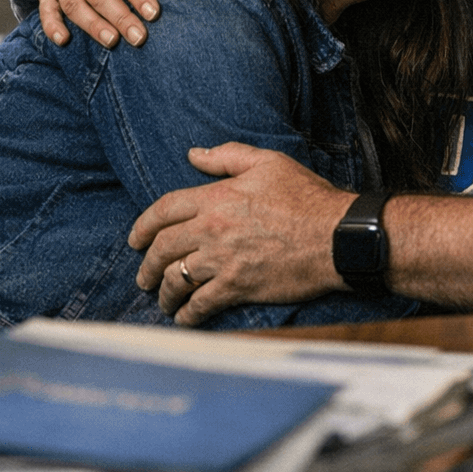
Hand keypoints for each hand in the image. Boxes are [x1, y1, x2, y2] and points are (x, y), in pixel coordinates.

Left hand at [130, 143, 352, 325]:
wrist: (336, 236)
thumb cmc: (307, 198)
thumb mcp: (269, 163)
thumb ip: (228, 156)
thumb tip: (194, 154)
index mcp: (216, 197)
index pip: (163, 211)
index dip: (143, 226)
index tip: (135, 239)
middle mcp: (212, 229)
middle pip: (162, 249)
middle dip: (146, 264)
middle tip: (143, 275)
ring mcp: (223, 260)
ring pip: (176, 279)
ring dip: (163, 292)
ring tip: (162, 299)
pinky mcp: (238, 287)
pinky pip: (200, 304)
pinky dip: (187, 314)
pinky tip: (184, 317)